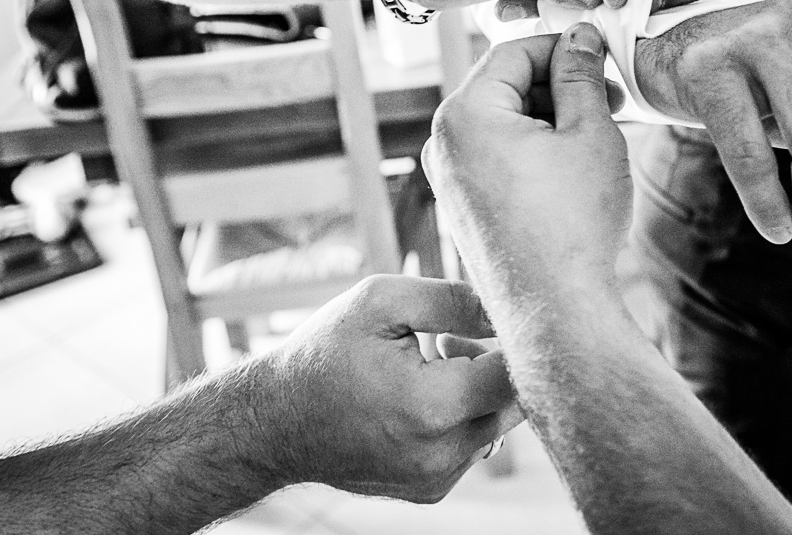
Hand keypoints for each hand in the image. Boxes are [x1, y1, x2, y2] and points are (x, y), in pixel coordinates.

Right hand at [252, 274, 523, 502]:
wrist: (273, 423)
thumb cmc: (324, 354)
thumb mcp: (381, 303)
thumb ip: (454, 300)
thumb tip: (507, 308)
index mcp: (433, 406)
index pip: (518, 374)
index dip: (515, 337)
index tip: (493, 316)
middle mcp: (442, 454)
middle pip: (515, 402)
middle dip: (493, 363)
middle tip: (447, 340)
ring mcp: (437, 479)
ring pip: (496, 423)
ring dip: (476, 390)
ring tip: (428, 365)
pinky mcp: (431, 491)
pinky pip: (471, 445)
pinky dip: (458, 417)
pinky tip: (416, 398)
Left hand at [422, 26, 632, 311]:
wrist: (555, 311)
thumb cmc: (572, 224)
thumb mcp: (590, 132)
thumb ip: (581, 75)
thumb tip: (580, 38)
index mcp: (465, 114)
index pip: (514, 52)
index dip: (563, 46)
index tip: (601, 53)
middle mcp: (443, 144)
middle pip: (505, 87)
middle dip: (559, 86)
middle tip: (611, 96)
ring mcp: (449, 180)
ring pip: (504, 125)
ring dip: (551, 120)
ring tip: (601, 134)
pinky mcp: (463, 209)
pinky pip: (497, 160)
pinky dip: (535, 152)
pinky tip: (576, 168)